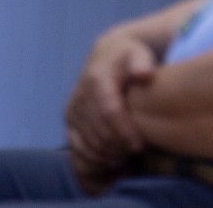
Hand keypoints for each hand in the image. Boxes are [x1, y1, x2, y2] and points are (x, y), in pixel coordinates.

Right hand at [64, 25, 155, 184]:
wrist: (106, 54)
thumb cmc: (129, 57)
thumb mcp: (139, 54)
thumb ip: (143, 63)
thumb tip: (144, 74)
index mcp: (97, 78)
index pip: (109, 111)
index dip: (123, 131)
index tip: (139, 145)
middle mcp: (80, 94)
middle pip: (98, 131)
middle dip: (117, 147)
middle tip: (135, 153)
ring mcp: (72, 108)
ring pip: (87, 142)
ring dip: (106, 155)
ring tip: (126, 157)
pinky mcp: (68, 119)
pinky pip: (76, 146)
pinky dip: (92, 158)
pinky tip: (110, 159)